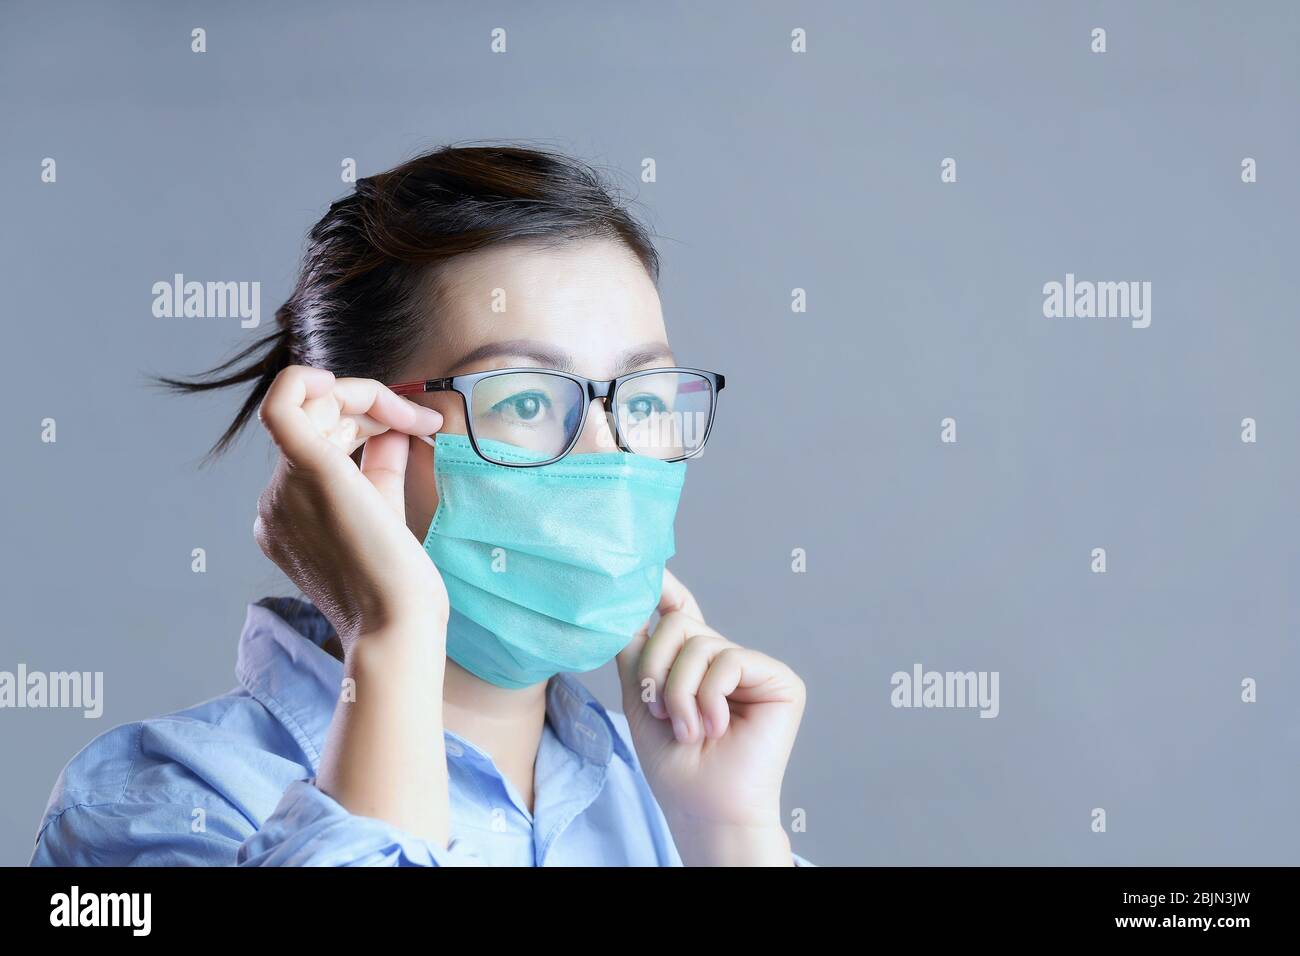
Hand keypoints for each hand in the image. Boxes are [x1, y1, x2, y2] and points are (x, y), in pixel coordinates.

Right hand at [253, 365, 447, 649]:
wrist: (398, 628)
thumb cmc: (399, 591)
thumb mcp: (387, 516)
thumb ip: (381, 469)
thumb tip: (393, 426)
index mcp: (289, 515)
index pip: (319, 442)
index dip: (366, 422)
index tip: (415, 429)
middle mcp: (275, 502)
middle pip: (316, 420)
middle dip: (372, 406)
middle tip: (423, 422)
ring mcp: (283, 489)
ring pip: (311, 405)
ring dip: (368, 397)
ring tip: (415, 417)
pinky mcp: (306, 472)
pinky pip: (283, 404)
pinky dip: (309, 380)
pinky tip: (351, 384)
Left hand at [616, 570, 805, 864]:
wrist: (703, 806)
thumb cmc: (675, 764)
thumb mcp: (640, 699)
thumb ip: (636, 652)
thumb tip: (627, 607)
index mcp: (693, 662)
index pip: (678, 612)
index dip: (664, 588)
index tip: (648, 570)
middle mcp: (725, 657)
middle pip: (676, 624)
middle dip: (657, 669)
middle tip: (663, 712)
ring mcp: (752, 666)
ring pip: (698, 644)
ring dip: (679, 693)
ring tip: (688, 729)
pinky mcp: (778, 679)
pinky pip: (728, 660)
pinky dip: (709, 697)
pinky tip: (716, 726)